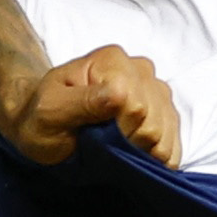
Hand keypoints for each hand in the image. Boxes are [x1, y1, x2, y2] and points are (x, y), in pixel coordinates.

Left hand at [0, 45, 178, 166]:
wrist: (42, 123)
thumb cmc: (40, 118)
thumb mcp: (50, 112)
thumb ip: (83, 103)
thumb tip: (120, 96)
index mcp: (112, 60)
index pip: (135, 106)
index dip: (117, 131)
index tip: (94, 134)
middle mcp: (140, 68)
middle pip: (155, 121)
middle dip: (130, 142)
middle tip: (102, 142)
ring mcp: (155, 88)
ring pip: (168, 132)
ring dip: (142, 150)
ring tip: (115, 146)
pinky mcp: (164, 110)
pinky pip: (175, 141)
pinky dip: (157, 156)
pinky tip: (133, 153)